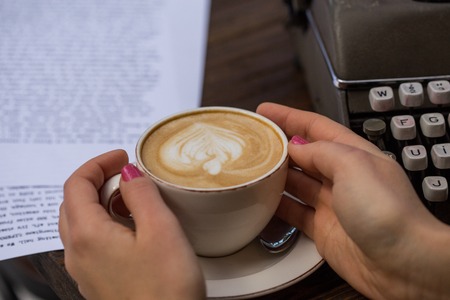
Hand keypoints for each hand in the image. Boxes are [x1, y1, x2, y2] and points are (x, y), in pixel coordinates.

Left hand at [59, 150, 204, 299]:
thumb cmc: (166, 288)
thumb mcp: (161, 229)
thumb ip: (141, 194)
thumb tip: (128, 172)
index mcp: (88, 235)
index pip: (76, 184)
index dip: (98, 163)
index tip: (122, 156)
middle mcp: (78, 252)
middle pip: (73, 202)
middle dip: (96, 180)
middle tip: (125, 172)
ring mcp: (85, 269)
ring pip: (81, 222)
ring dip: (100, 201)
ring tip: (132, 197)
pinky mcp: (98, 280)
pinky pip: (91, 242)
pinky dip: (105, 222)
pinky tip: (132, 227)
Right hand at [257, 103, 449, 298]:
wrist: (400, 262)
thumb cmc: (386, 211)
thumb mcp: (353, 165)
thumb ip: (321, 152)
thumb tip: (296, 149)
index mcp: (354, 154)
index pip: (316, 127)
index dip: (289, 117)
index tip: (264, 110)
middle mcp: (342, 177)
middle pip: (304, 154)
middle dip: (279, 145)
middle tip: (253, 140)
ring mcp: (332, 204)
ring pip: (296, 183)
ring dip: (276, 175)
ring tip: (251, 166)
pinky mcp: (323, 229)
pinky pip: (295, 212)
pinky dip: (278, 206)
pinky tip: (262, 200)